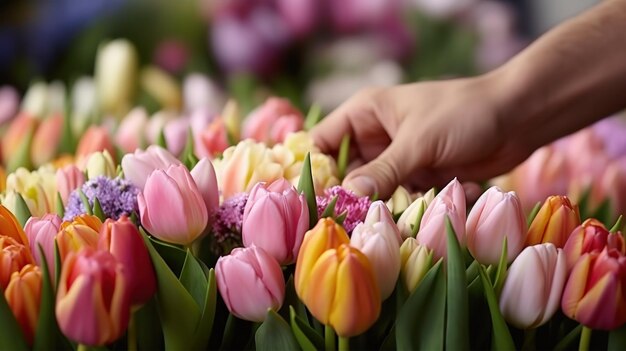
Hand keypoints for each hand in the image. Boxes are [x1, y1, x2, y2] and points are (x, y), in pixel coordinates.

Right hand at [311, 74, 532, 198]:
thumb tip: (350, 197)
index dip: (317, 170)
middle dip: (354, 196)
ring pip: (376, 191)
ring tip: (402, 213)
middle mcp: (377, 137)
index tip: (318, 200)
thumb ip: (383, 171)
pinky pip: (403, 198)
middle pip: (347, 173)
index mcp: (366, 114)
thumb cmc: (463, 114)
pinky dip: (414, 206)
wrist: (518, 117)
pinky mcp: (420, 176)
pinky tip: (437, 200)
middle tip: (357, 220)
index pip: (323, 142)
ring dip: (387, 204)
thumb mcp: (418, 141)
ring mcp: (398, 158)